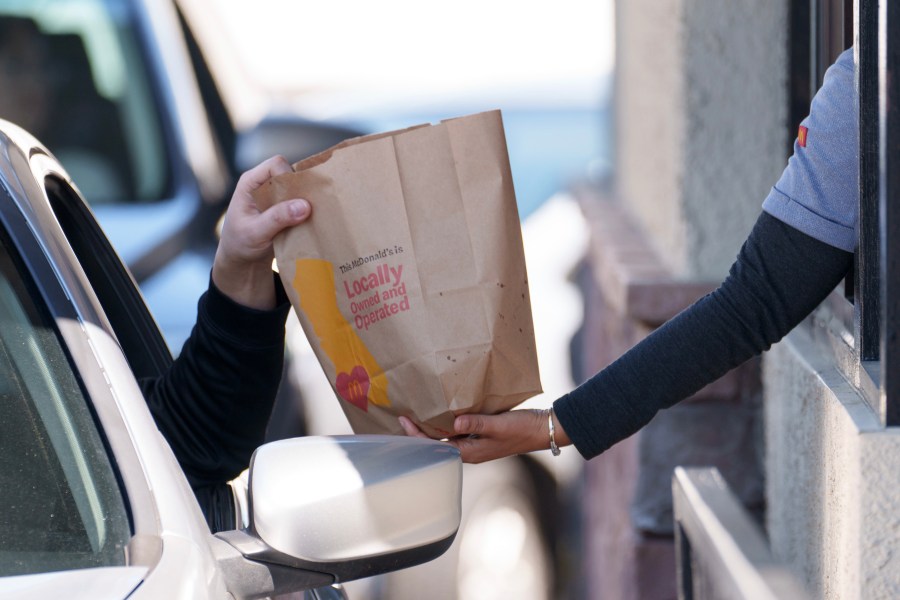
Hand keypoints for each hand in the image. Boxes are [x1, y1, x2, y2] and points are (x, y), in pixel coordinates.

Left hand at [212, 156, 309, 309]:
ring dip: (306, 200)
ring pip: (299, 187)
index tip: (296, 198)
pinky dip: (307, 210)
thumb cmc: (240, 244)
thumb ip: (277, 218)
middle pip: (291, 173)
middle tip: (308, 209)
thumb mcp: (255, 232)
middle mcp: (264, 184)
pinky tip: (309, 222)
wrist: (242, 260)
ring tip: (310, 217)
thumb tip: (304, 206)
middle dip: (301, 189)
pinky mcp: (285, 207)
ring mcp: (275, 196)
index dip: (288, 177)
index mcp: (250, 182)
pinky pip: (302, 201)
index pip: (275, 165)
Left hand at [398, 408, 570, 463]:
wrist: (542, 429)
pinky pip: (459, 430)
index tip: (404, 420)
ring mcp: (476, 443)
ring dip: (433, 426)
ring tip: (419, 412)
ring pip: (447, 436)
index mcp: (470, 452)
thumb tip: (453, 423)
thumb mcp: (498, 425)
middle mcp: (470, 450)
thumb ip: (475, 423)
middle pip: (438, 442)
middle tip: (404, 414)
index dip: (417, 434)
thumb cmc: (521, 429)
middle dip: (420, 431)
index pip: (436, 445)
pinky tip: (444, 409)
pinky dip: (448, 421)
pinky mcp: (482, 435)